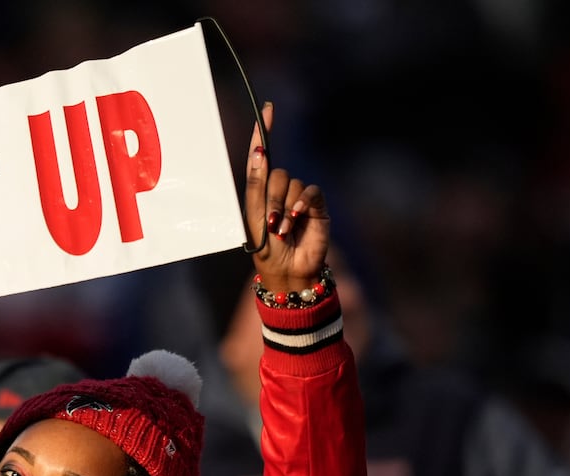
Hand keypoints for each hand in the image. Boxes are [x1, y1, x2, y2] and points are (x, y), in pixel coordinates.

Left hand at [243, 103, 329, 291]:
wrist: (288, 270)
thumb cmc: (266, 249)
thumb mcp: (253, 218)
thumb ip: (256, 185)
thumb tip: (260, 152)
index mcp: (259, 191)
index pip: (261, 156)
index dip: (263, 132)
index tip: (267, 109)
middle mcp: (279, 189)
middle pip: (275, 172)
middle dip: (271, 197)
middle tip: (270, 222)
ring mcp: (298, 196)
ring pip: (291, 182)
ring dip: (284, 206)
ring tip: (282, 229)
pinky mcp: (316, 204)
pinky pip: (310, 190)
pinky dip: (302, 203)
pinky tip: (298, 219)